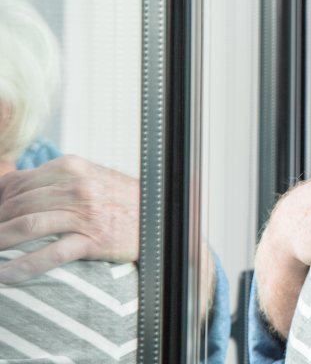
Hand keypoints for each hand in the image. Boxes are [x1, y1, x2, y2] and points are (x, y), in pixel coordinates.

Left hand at [0, 155, 139, 283]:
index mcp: (70, 167)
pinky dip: (24, 266)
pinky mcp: (94, 239)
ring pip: (28, 226)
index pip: (16, 182)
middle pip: (17, 205)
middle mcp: (76, 187)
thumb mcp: (89, 177)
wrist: (161, 214)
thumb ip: (57, 180)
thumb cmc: (121, 199)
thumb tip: (15, 188)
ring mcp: (85, 214)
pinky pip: (51, 253)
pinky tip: (6, 276)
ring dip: (0, 241)